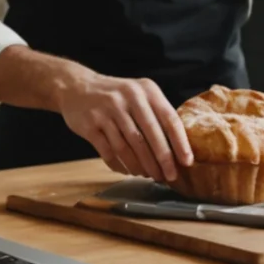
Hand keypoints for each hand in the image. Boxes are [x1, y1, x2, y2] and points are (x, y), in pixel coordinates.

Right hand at [55, 72, 192, 181]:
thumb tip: (177, 149)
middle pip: (149, 136)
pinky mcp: (90, 124)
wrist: (76, 86)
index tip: (187, 162)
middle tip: (168, 176)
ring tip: (148, 175)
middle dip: (162, 160)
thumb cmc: (115, 95)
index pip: (169, 118)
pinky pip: (108, 152)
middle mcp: (127, 98)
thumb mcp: (138, 94)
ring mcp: (106, 111)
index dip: (180, 143)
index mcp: (146, 90)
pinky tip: (128, 171)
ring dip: (140, 166)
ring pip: (128, 147)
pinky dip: (120, 165)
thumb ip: (156, 114)